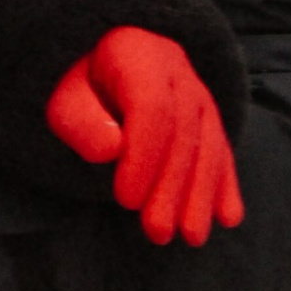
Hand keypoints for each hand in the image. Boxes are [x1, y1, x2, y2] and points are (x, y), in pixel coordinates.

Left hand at [46, 26, 242, 246]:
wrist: (99, 58)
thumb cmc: (76, 85)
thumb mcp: (62, 97)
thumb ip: (80, 121)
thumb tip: (111, 150)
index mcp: (137, 54)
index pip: (152, 107)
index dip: (143, 157)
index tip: (126, 199)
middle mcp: (175, 67)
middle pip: (183, 131)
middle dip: (172, 186)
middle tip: (158, 232)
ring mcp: (197, 90)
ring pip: (209, 142)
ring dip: (202, 193)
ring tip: (191, 236)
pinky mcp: (208, 114)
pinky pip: (221, 148)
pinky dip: (225, 184)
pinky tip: (228, 217)